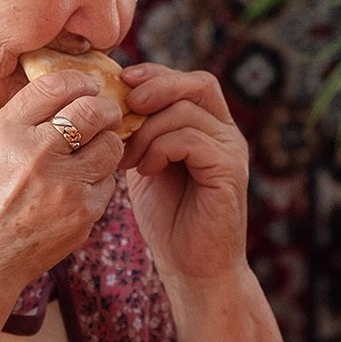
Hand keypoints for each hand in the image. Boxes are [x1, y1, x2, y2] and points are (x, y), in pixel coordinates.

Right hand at [0, 70, 125, 288]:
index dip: (78, 80)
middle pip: (93, 111)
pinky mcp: (83, 214)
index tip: (86, 85)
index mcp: (6, 132)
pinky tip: (80, 185)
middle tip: (104, 112)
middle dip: (103, 107)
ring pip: (111, 145)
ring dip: (107, 142)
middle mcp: (37, 154)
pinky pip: (108, 183)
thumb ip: (23, 123)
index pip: (56, 87)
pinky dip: (99, 179)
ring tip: (95, 147)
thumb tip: (69, 96)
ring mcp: (64, 187)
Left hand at [118, 63, 250, 285]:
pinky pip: (192, 139)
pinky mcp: (230, 171)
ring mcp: (232, 151)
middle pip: (197, 84)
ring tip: (127, 156)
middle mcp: (227, 133)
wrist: (193, 268)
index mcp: (209, 127)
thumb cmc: (168, 219)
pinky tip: (146, 170)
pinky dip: (161, 148)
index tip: (120, 81)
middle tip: (125, 104)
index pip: (188, 81)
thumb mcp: (146, 164)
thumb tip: (108, 99)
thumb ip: (141, 133)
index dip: (155, 74)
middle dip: (156, 87)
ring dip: (147, 129)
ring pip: (187, 111)